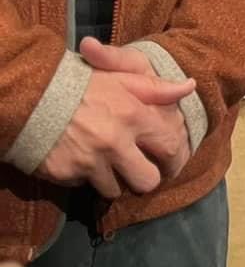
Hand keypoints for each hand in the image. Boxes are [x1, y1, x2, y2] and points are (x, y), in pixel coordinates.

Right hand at [78, 38, 192, 176]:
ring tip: (100, 160)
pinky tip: (78, 159)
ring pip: (115, 189)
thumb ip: (156, 88)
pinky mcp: (67, 173)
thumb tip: (190, 86)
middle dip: (144, 178)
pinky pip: (84, 185)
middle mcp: (116, 141)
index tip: (167, 161)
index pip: (171, 148)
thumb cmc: (83, 83)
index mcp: (135, 115)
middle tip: (135, 169)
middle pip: (147, 180)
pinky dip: (84, 176)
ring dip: (110, 179)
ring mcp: (91, 160)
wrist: (31, 93)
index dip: (173, 159)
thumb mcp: (122, 76)